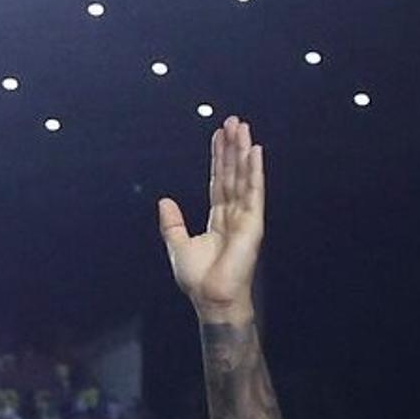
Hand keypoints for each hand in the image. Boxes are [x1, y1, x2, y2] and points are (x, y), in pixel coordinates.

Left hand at [160, 116, 265, 322]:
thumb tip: (164, 200)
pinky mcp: (253, 223)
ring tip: (243, 127)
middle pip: (233, 173)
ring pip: (243, 176)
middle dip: (232, 147)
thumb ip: (172, 222)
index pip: (219, 181)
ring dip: (243, 151)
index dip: (218, 157)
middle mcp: (233, 214)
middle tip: (233, 120)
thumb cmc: (197, 279)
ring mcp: (245, 217)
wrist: (211, 298)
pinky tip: (255, 151)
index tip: (218, 135)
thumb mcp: (177, 244)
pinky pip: (254, 191)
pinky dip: (255, 170)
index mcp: (217, 219)